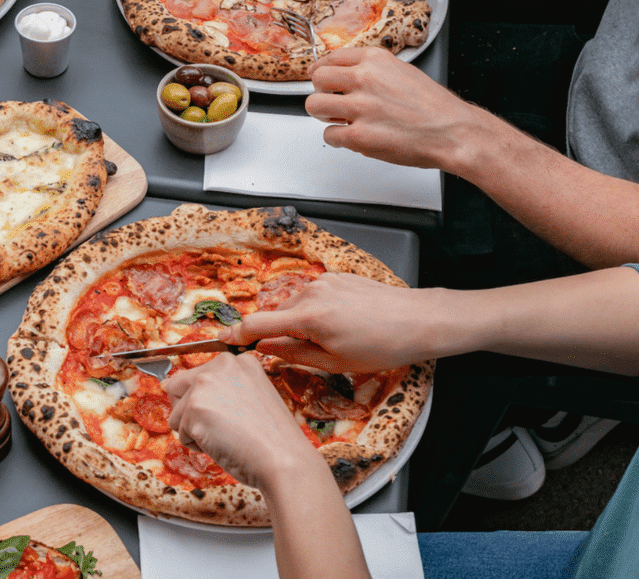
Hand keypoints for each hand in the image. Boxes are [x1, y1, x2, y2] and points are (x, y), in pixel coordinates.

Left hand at [164, 352, 313, 487]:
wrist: (285, 459)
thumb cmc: (272, 438)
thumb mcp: (249, 396)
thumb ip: (219, 388)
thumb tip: (166, 384)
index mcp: (237, 360)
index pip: (197, 376)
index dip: (207, 403)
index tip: (231, 415)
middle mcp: (220, 365)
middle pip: (178, 389)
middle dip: (193, 414)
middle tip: (226, 427)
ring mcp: (205, 384)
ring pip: (177, 414)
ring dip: (195, 431)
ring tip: (228, 435)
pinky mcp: (194, 408)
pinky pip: (181, 435)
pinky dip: (198, 446)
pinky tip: (223, 444)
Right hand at [218, 273, 444, 373]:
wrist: (418, 320)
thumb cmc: (382, 346)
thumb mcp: (334, 362)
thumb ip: (293, 353)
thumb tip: (265, 349)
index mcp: (308, 317)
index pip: (258, 324)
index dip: (236, 334)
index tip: (221, 341)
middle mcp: (312, 292)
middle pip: (277, 314)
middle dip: (280, 333)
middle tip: (303, 352)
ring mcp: (325, 281)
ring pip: (296, 305)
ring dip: (301, 322)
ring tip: (334, 339)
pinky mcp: (337, 276)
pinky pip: (314, 295)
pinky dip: (317, 311)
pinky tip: (343, 324)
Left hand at [305, 46, 491, 171]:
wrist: (454, 132)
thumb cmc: (433, 107)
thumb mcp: (403, 72)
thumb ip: (373, 71)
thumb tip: (348, 76)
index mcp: (375, 60)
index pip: (331, 58)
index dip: (322, 70)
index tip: (319, 77)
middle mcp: (364, 79)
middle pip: (317, 79)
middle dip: (321, 92)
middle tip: (331, 101)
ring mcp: (359, 107)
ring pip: (314, 105)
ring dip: (323, 114)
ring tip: (338, 119)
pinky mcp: (358, 136)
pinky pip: (328, 134)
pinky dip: (337, 139)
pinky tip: (351, 137)